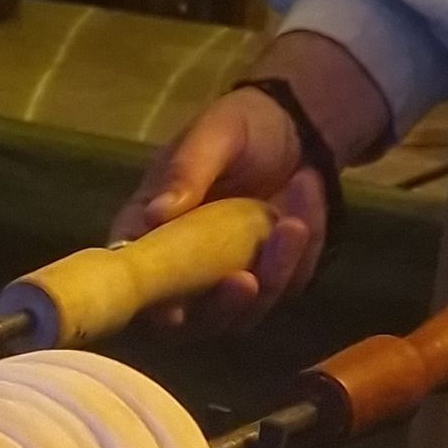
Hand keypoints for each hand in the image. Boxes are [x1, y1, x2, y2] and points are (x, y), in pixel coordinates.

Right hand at [110, 87, 328, 333]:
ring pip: (244, 314)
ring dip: (273, 276)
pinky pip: (287, 287)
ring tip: (295, 221)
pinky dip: (304, 252)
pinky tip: (308, 200)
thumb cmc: (241, 126)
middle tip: (248, 280)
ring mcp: (227, 282)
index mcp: (150, 236)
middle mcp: (182, 272)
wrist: (297, 126)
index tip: (175, 312)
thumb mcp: (213, 134)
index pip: (138, 286)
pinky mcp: (270, 281)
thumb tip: (154, 215)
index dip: (151, 307)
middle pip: (192, 321)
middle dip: (223, 308)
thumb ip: (186, 173)